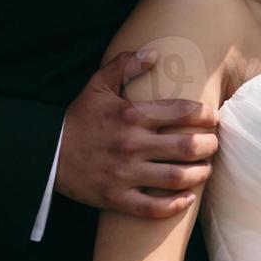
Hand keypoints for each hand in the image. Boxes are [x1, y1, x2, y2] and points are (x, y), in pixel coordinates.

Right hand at [56, 49, 219, 218]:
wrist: (46, 154)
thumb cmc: (79, 119)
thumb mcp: (97, 86)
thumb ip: (124, 65)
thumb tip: (153, 53)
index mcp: (131, 115)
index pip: (182, 112)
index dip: (205, 115)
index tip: (213, 118)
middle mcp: (132, 144)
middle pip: (187, 147)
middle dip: (209, 145)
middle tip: (214, 144)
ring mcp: (125, 173)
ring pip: (177, 177)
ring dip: (200, 174)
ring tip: (206, 169)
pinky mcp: (117, 197)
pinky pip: (154, 207)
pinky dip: (176, 205)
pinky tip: (188, 198)